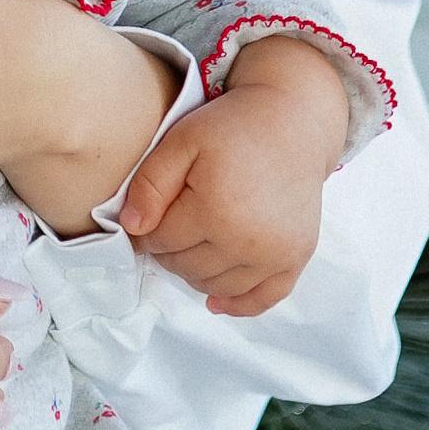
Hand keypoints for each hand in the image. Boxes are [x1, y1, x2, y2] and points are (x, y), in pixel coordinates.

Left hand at [117, 37, 348, 314]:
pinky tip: (217, 301)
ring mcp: (277, 255)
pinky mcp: (297, 259)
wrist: (290, 124)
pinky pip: (264, 299)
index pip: (162, 242)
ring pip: (219, 287)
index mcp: (215, 211)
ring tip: (188, 250)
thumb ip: (150, 185)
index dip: (146, 232)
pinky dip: (238, 304)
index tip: (143, 221)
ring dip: (195, 275)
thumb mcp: (180, 142)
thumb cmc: (230, 128)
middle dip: (168, 253)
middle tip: (165, 231)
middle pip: (189, 268)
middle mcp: (249, 242)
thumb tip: (131, 229)